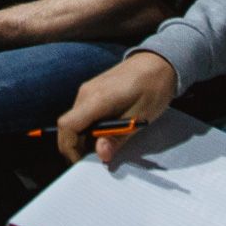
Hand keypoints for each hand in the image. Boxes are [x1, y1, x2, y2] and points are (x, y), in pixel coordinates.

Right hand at [57, 51, 179, 163]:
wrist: (158, 61)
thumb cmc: (153, 87)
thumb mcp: (140, 117)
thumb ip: (118, 137)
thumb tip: (101, 155)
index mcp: (96, 99)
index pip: (67, 126)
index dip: (70, 148)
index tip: (83, 163)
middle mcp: (86, 93)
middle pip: (68, 126)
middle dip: (77, 147)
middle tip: (98, 159)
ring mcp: (88, 90)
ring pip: (75, 121)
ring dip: (84, 138)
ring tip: (106, 146)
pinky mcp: (92, 91)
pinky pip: (82, 114)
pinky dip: (89, 128)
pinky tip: (107, 133)